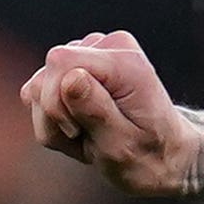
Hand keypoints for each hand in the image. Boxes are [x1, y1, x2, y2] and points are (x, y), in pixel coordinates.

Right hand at [21, 30, 203, 197]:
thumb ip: (97, 112)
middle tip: (88, 139)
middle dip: (56, 118)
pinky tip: (81, 129)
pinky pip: (39, 92)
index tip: (79, 132)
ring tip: (89, 136)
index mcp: (126, 63)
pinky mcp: (74, 66)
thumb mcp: (123, 145)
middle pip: (44, 78)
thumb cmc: (150, 155)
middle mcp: (109, 47)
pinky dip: (55, 119)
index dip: (56, 104)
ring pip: (38, 88)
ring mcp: (90, 53)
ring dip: (56, 122)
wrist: (166, 153)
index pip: (60, 63)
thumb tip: (71, 77)